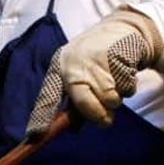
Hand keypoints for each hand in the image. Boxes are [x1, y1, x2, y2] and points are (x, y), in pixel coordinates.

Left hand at [25, 7, 162, 137]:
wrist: (122, 28)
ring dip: (116, 99)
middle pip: (83, 102)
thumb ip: (75, 102)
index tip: (35, 136)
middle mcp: (73, 63)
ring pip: (109, 99)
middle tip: (106, 119)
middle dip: (97, 115)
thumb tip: (73, 129)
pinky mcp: (118, 56)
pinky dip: (128, 87)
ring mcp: (95, 58)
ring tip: (114, 82)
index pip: (47, 96)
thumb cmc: (96, 59)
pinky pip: (126, 88)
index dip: (41, 117)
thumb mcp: (80, 76)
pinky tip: (124, 71)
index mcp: (59, 67)